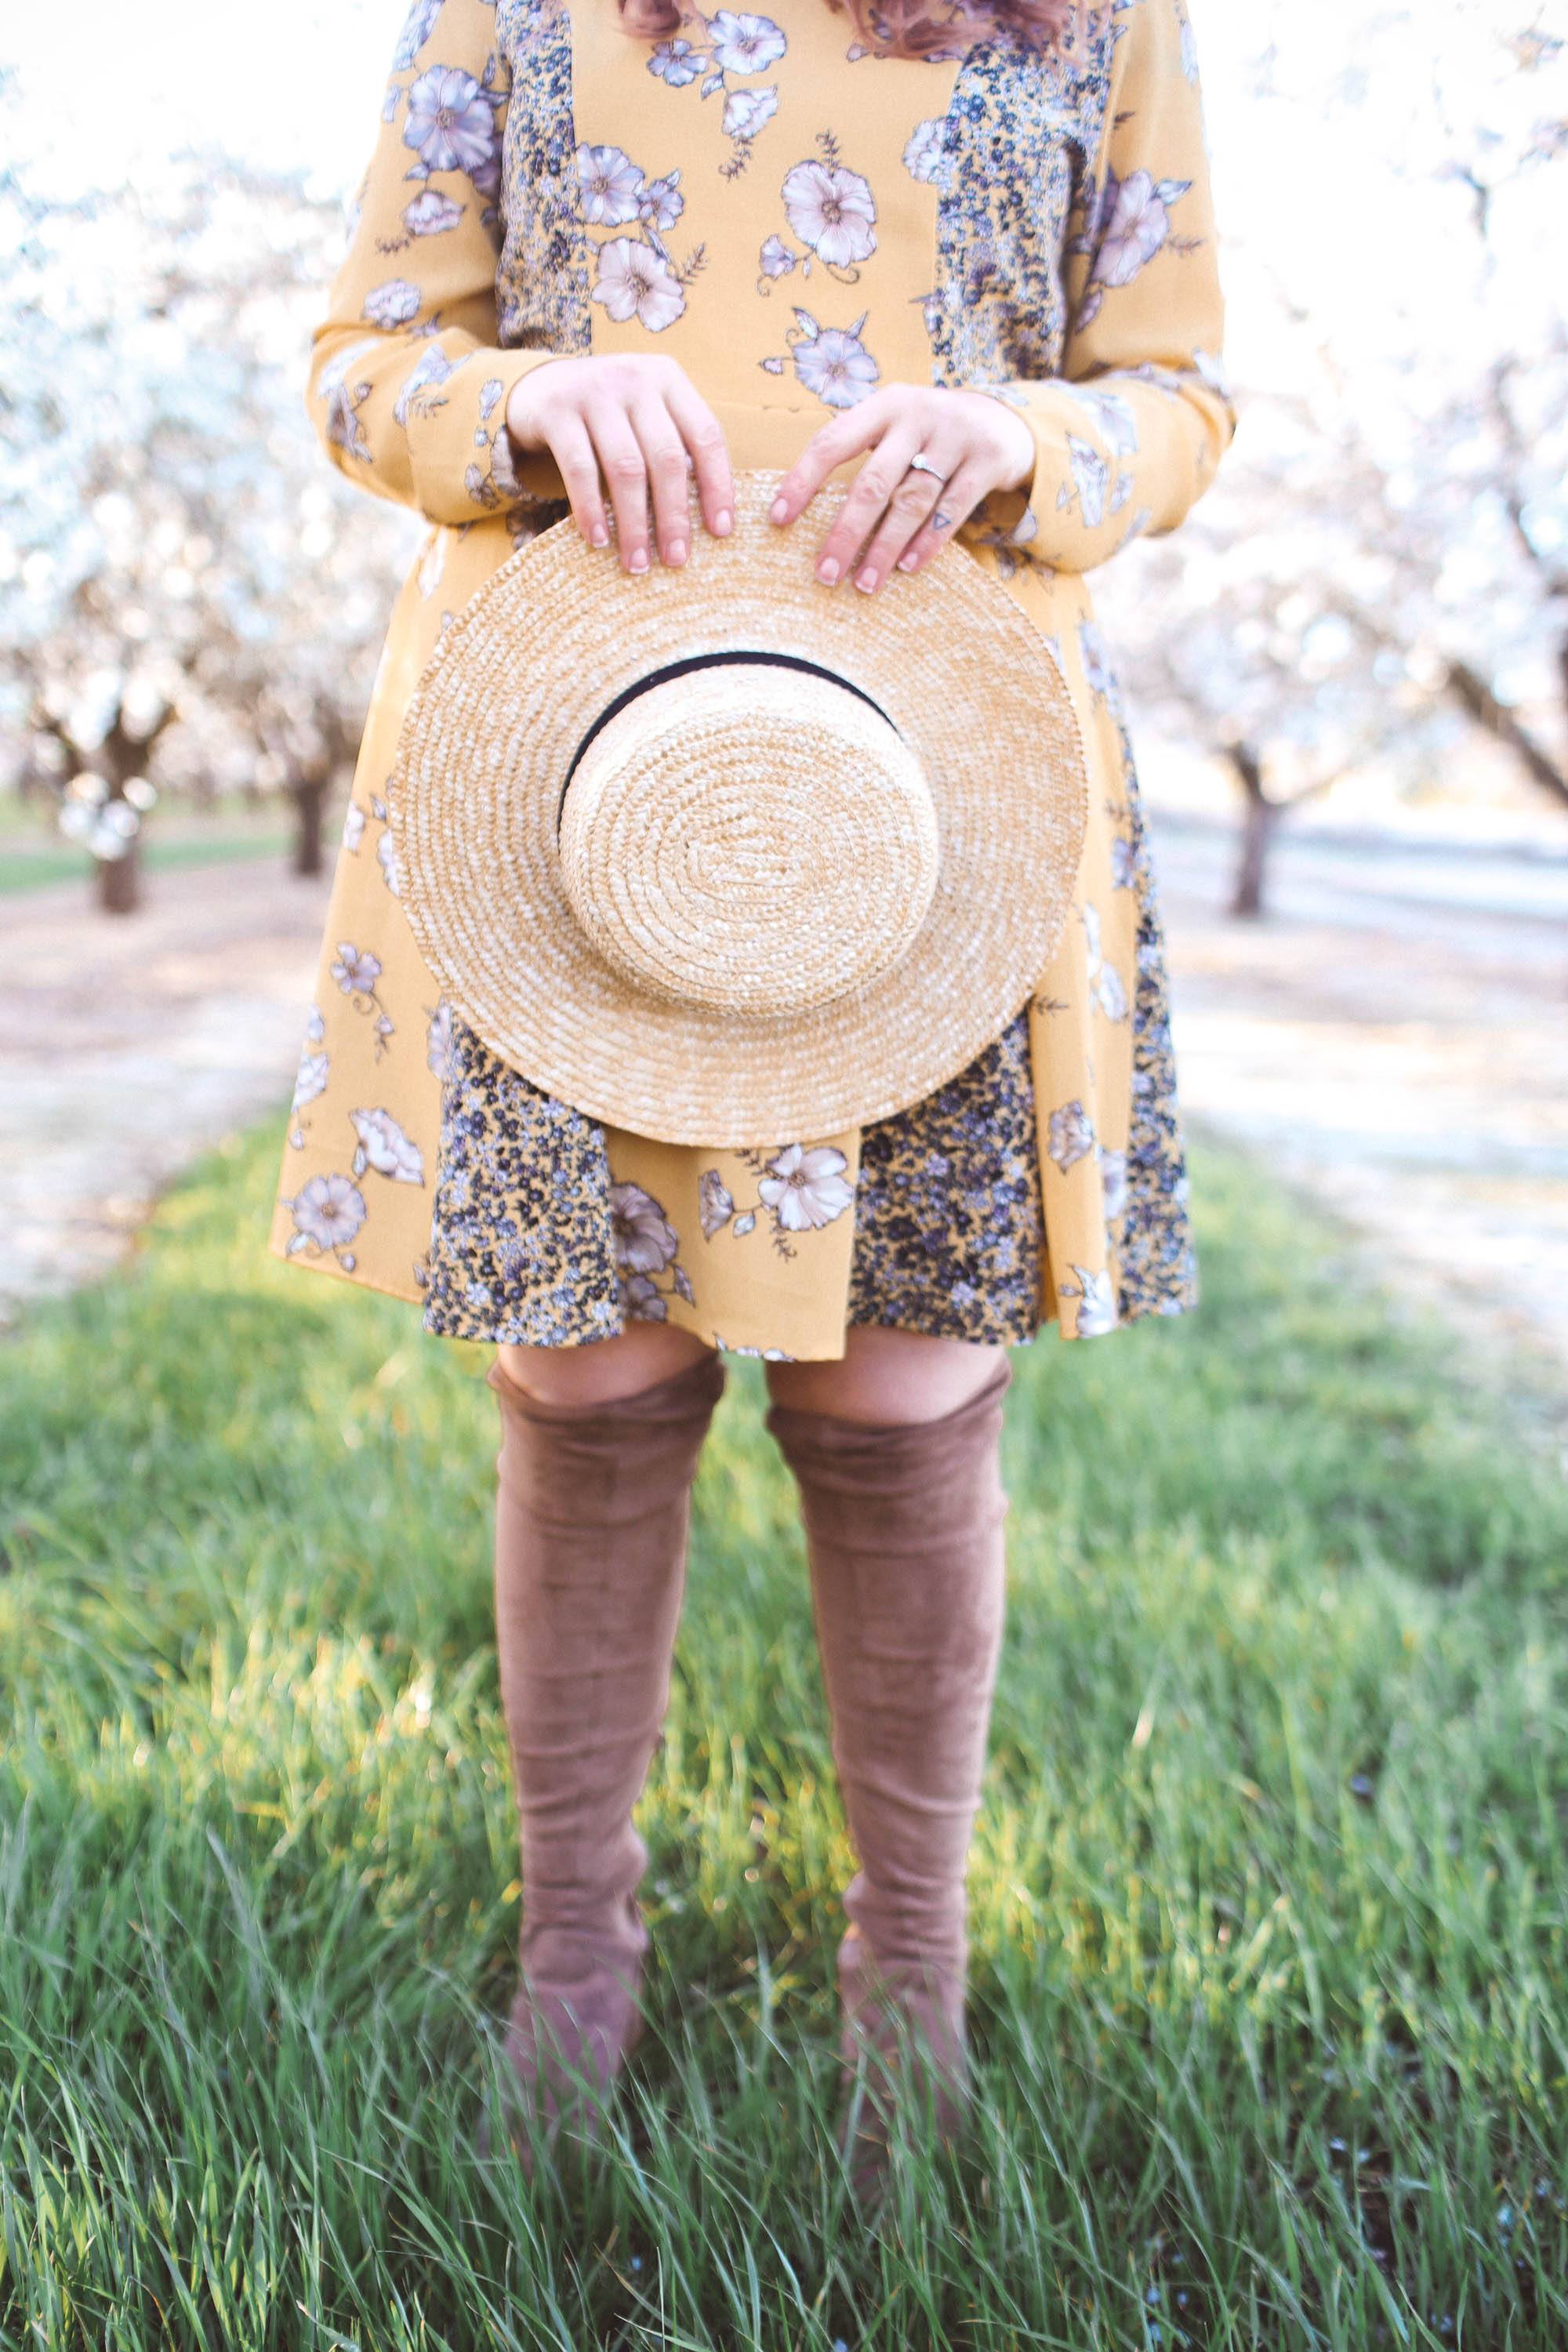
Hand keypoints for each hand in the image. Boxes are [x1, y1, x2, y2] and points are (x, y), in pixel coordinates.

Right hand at [505, 355, 733, 573]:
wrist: (538, 387)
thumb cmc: (607, 416)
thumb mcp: (645, 415)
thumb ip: (674, 446)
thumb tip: (707, 520)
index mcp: (668, 379)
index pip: (705, 436)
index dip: (717, 486)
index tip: (720, 531)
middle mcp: (635, 379)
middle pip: (666, 457)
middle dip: (674, 516)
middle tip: (676, 560)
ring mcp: (594, 391)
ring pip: (626, 468)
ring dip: (634, 523)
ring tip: (637, 562)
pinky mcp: (557, 411)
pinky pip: (580, 469)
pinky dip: (591, 509)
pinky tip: (599, 539)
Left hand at [767, 385, 1036, 594]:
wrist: (1000, 419)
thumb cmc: (926, 434)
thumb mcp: (892, 426)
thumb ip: (858, 450)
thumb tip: (797, 507)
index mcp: (883, 404)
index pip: (832, 441)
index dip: (802, 481)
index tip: (777, 519)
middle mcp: (918, 415)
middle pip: (873, 482)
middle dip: (846, 532)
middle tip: (825, 573)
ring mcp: (956, 436)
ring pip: (913, 500)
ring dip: (885, 546)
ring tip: (864, 583)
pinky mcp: (987, 460)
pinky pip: (953, 509)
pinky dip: (929, 542)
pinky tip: (908, 567)